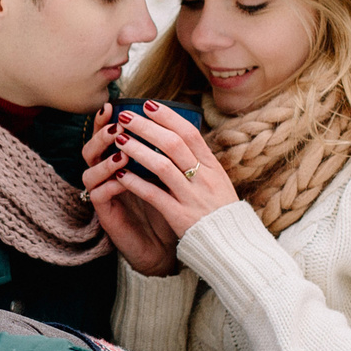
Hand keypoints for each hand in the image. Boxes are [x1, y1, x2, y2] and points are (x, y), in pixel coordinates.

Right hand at [82, 107, 179, 276]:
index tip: (113, 105)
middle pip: (90, 151)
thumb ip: (164, 150)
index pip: (107, 137)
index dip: (105, 121)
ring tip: (122, 153)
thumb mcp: (169, 173)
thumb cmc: (169, 205)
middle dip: (101, 136)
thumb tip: (172, 118)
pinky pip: (99, 197)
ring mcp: (105, 197)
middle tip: (118, 128)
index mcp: (120, 163)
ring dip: (104, 162)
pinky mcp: (107, 216)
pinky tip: (123, 180)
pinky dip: (110, 185)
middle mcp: (107, 178)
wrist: (168, 244)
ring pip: (89, 174)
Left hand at [105, 103, 238, 241]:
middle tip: (125, 116)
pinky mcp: (180, 217)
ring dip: (137, 150)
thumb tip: (180, 135)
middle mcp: (204, 178)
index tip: (148, 104)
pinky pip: (155, 196)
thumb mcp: (218, 181)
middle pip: (173, 144)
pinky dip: (136, 183)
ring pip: (161, 167)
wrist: (231, 246)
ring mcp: (192, 197)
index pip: (190, 133)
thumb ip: (200, 161)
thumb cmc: (220, 211)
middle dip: (146, 127)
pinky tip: (120, 175)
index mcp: (213, 167)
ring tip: (118, 140)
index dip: (167, 116)